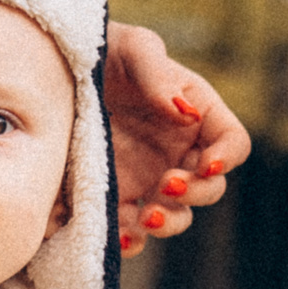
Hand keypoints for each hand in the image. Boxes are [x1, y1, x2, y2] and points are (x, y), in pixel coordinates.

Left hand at [103, 21, 249, 257]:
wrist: (55, 71)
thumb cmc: (104, 50)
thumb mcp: (132, 49)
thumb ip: (158, 75)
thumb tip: (185, 115)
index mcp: (197, 115)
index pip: (232, 142)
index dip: (226, 157)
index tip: (206, 163)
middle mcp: (180, 151)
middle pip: (210, 186)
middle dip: (195, 193)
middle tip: (166, 185)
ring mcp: (150, 178)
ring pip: (177, 215)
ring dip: (168, 223)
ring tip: (146, 219)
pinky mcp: (118, 197)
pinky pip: (133, 229)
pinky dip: (131, 240)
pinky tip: (120, 238)